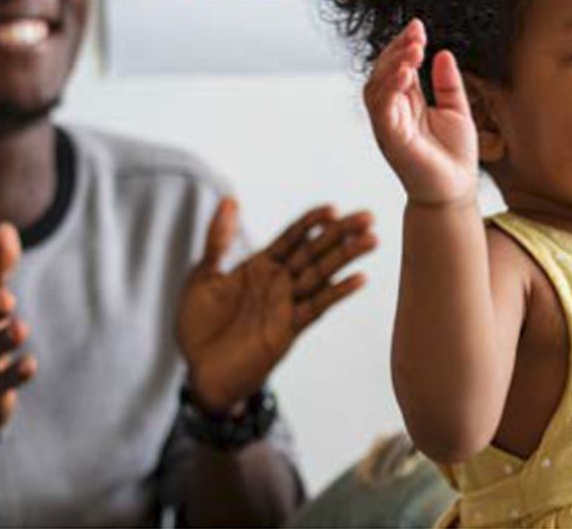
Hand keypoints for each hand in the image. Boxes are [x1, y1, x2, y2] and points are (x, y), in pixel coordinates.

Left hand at [177, 198, 377, 411]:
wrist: (201, 372)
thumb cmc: (199, 326)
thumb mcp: (203, 276)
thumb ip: (218, 240)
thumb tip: (230, 200)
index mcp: (260, 266)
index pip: (292, 238)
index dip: (311, 223)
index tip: (332, 208)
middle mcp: (279, 282)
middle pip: (314, 251)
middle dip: (340, 234)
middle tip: (368, 216)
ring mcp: (286, 304)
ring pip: (321, 274)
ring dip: (346, 257)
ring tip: (371, 239)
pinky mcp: (289, 328)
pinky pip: (316, 306)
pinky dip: (337, 292)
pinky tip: (358, 279)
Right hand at [364, 18, 478, 205]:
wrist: (456, 190)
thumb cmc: (454, 156)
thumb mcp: (456, 110)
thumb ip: (448, 83)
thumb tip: (442, 53)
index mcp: (406, 104)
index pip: (397, 67)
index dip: (404, 45)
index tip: (418, 25)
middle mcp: (393, 113)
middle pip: (382, 73)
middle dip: (396, 50)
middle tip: (416, 35)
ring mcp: (389, 126)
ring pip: (376, 88)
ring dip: (392, 65)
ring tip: (413, 50)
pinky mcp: (392, 140)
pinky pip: (382, 109)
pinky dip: (390, 88)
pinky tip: (406, 73)